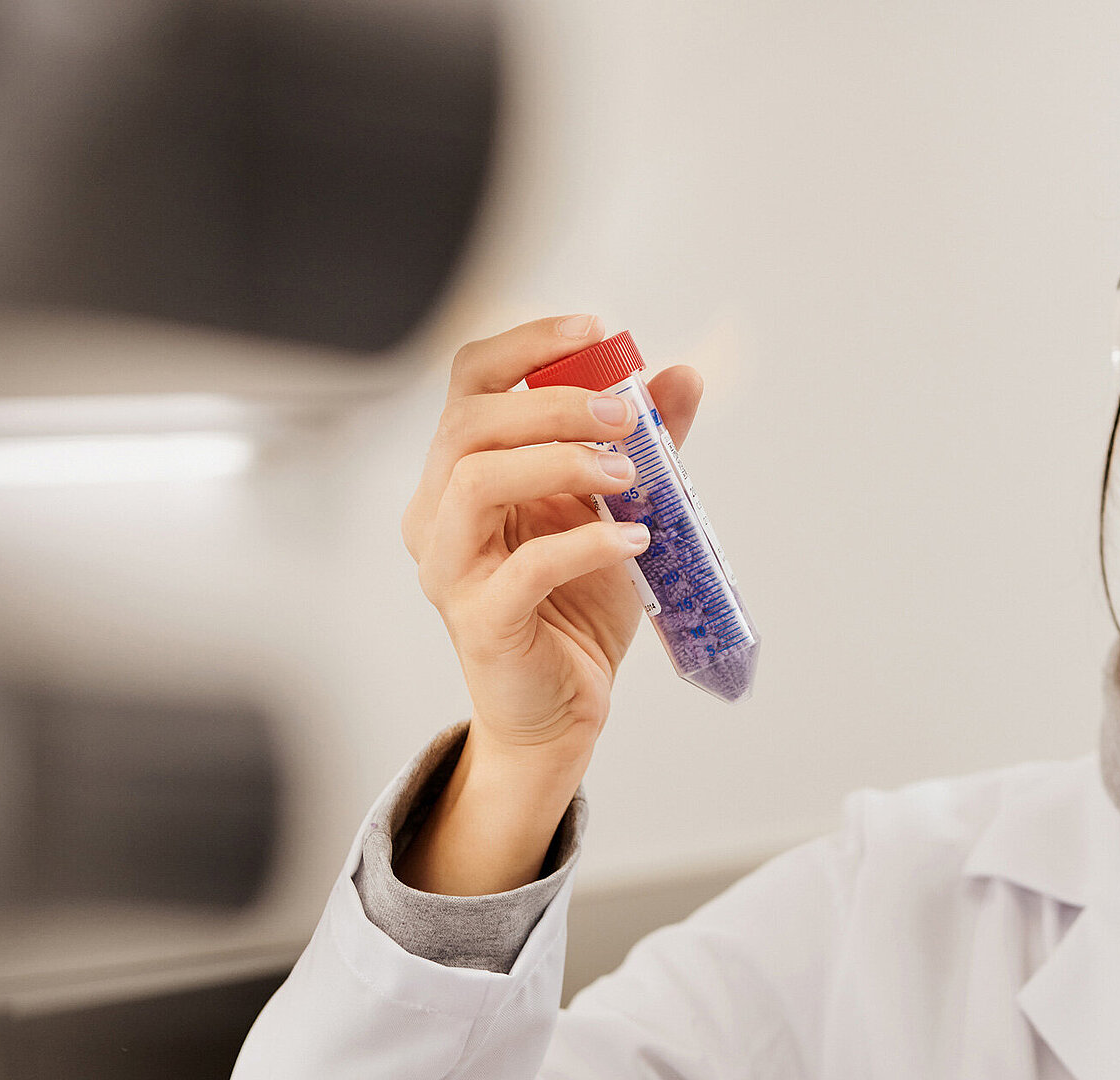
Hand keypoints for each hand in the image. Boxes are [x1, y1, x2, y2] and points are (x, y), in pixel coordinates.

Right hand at [396, 315, 702, 892]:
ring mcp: (451, 569)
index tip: (595, 332)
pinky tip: (635, 539)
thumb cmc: (575, 605)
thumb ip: (644, 447)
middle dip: (554, 405)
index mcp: (461, 473)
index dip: (527, 346)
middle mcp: (438, 514)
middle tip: (626, 418)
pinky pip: (523, 569)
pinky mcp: (481, 622)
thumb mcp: (615, 510)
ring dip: (560, 461)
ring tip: (629, 476)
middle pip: (469, 424)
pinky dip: (586, 542)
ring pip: (475, 481)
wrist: (562, 707)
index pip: (469, 382)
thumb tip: (680, 377)